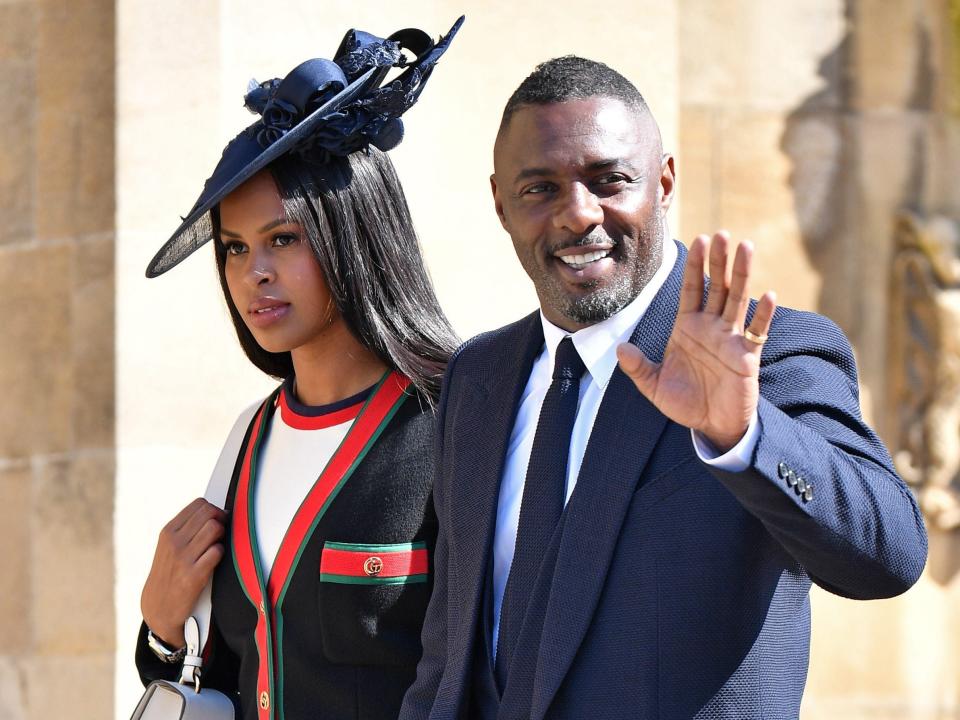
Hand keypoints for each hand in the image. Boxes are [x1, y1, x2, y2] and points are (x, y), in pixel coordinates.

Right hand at [140, 498, 225, 647]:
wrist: (158, 607)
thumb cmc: (169, 573)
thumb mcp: (169, 546)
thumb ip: (187, 527)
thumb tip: (218, 511)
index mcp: (169, 531)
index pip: (199, 504)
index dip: (214, 510)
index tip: (216, 521)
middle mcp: (174, 542)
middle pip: (209, 513)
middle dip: (221, 520)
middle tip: (220, 534)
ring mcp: (183, 558)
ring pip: (215, 528)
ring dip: (222, 536)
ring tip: (215, 547)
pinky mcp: (194, 575)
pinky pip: (217, 551)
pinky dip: (221, 553)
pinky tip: (214, 561)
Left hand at [616, 231, 776, 451]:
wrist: (711, 425)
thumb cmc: (684, 403)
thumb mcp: (654, 386)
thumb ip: (637, 368)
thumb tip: (618, 350)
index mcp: (688, 327)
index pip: (690, 289)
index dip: (693, 265)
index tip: (697, 240)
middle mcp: (711, 327)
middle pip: (716, 286)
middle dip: (718, 260)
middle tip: (721, 233)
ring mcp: (731, 339)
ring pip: (737, 300)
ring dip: (742, 274)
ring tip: (746, 247)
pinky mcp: (747, 356)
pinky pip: (757, 331)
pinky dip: (762, 315)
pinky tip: (768, 295)